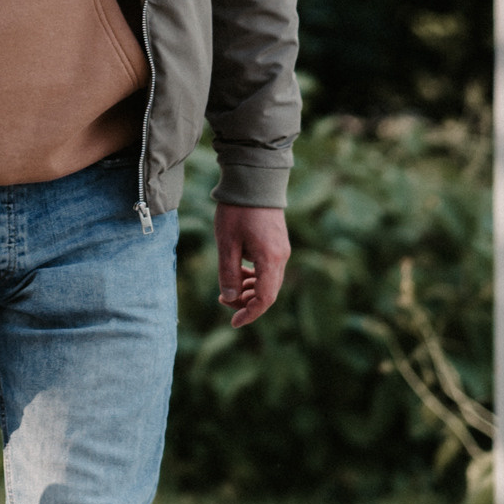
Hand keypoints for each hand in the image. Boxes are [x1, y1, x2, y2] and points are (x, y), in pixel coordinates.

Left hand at [215, 203, 289, 328]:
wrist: (253, 181)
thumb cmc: (237, 211)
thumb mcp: (226, 243)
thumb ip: (228, 273)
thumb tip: (230, 299)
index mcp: (270, 260)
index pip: (264, 299)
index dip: (249, 314)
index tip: (233, 322)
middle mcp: (281, 258)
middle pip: (268, 293)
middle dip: (246, 302)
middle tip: (222, 299)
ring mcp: (281, 250)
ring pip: (268, 282)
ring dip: (249, 289)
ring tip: (228, 287)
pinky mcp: (277, 243)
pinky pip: (268, 269)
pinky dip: (254, 276)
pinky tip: (238, 271)